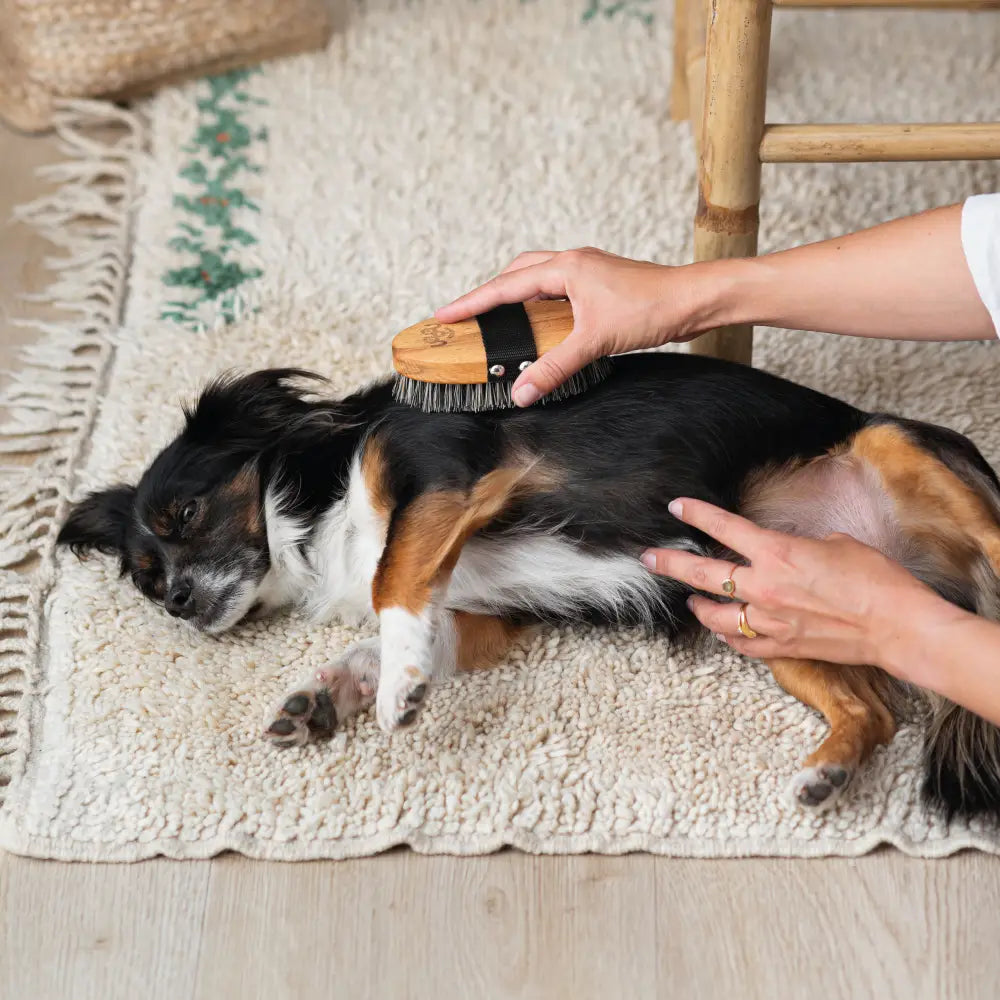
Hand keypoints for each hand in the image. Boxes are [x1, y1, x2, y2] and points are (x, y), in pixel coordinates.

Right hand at [435, 248, 715, 405]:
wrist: (695, 300)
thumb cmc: (652, 308)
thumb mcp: (596, 342)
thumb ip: (554, 367)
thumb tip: (521, 392)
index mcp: (566, 268)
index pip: (506, 286)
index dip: (472, 302)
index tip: (445, 314)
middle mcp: (573, 262)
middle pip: (517, 273)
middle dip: (490, 294)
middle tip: (468, 316)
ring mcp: (588, 271)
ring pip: (538, 278)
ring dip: (515, 295)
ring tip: (498, 319)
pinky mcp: (600, 284)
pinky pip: (557, 288)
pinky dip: (539, 302)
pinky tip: (540, 322)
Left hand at [641, 497, 948, 670]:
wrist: (897, 625)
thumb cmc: (876, 579)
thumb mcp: (836, 545)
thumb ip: (801, 547)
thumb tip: (789, 554)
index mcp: (777, 553)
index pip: (724, 527)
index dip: (697, 514)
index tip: (676, 506)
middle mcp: (764, 586)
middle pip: (703, 573)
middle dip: (671, 562)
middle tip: (649, 558)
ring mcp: (769, 620)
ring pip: (715, 615)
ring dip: (698, 605)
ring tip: (689, 600)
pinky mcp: (781, 646)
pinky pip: (740, 643)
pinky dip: (727, 635)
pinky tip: (721, 630)